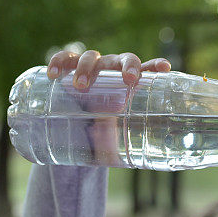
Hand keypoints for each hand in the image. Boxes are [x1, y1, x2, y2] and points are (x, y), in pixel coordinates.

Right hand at [43, 50, 171, 166]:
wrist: (73, 123)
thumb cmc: (100, 130)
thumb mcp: (112, 139)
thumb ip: (114, 145)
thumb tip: (117, 159)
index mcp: (130, 83)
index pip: (147, 69)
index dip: (156, 65)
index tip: (164, 68)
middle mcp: (114, 70)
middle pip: (124, 59)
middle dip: (127, 67)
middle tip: (128, 80)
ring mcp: (93, 66)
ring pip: (92, 57)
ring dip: (88, 68)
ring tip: (80, 86)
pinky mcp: (69, 67)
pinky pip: (65, 59)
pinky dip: (58, 61)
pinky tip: (53, 73)